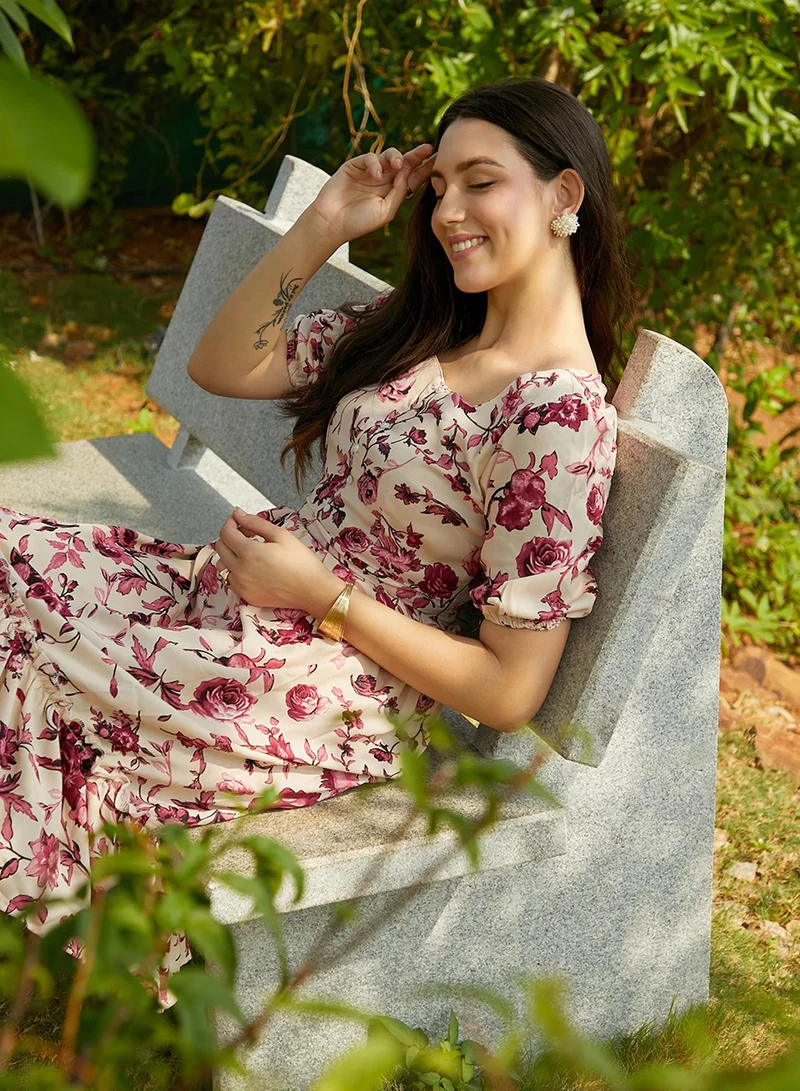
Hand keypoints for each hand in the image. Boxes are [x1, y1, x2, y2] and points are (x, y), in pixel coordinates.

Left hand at [215, 508, 340, 613]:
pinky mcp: (246, 596)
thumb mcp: (281, 535)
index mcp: (248, 553)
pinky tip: (253, 568)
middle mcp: (240, 571)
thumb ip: (255, 522)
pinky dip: (236, 571)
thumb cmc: (301, 562)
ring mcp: (241, 586)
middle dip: (229, 537)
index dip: (230, 522)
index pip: (226, 533)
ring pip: (223, 565)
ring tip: (249, 552)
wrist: (313, 590)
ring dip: (231, 555)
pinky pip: (231, 580)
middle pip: (220, 548)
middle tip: (247, 534)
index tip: (238, 520)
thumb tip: (238, 513)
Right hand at [309, 143, 437, 242]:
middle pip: (405, 163)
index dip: (426, 169)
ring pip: (389, 156)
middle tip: (428, 149)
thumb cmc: (360, 222)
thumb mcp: (386, 211)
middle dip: (417, 155)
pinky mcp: (355, 166)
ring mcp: (370, 172)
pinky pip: (370, 158)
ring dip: (397, 157)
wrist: (333, 223)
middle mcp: (384, 180)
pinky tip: (377, 176)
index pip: (413, 178)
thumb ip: (399, 192)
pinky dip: (375, 164)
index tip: (440, 161)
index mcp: (393, 192)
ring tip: (399, 166)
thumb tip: (407, 171)